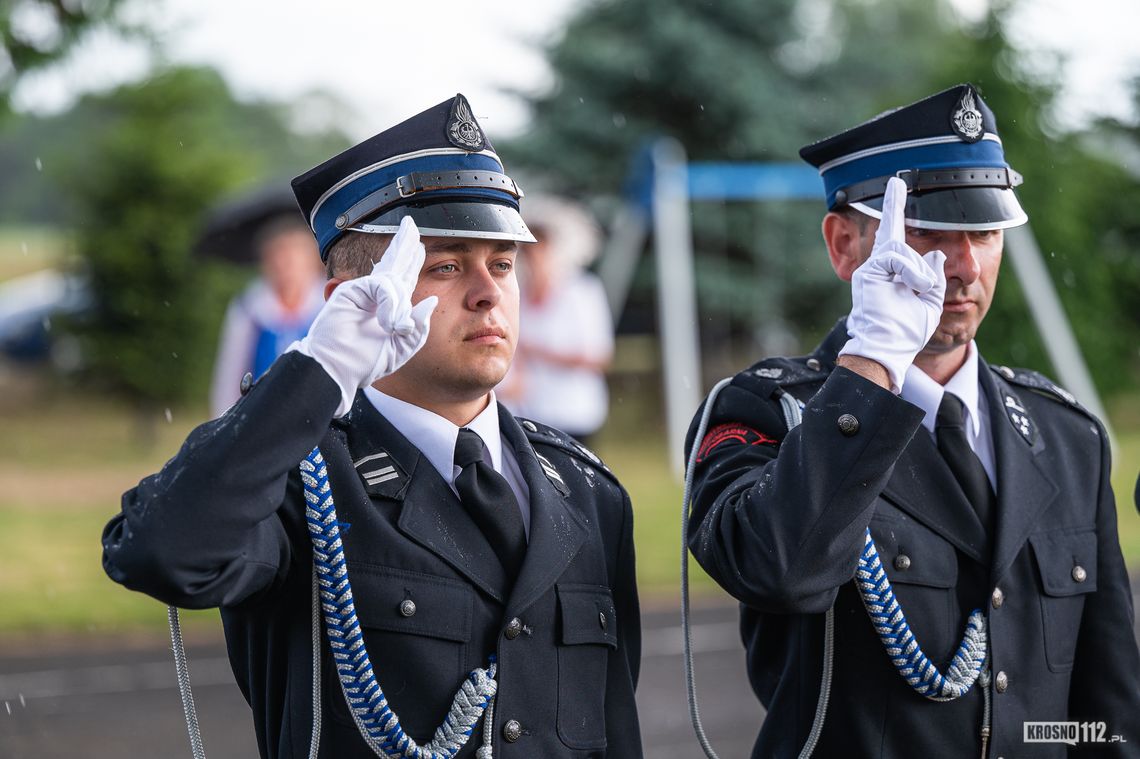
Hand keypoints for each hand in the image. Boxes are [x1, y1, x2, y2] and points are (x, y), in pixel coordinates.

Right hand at [292, 217, 437, 415]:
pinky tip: (387, 322)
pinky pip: (383, 286)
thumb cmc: (363, 362)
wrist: (336, 369)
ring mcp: (362, 290)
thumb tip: (432, 301)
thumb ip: (418, 327)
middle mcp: (374, 295)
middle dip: (404, 244)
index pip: (403, 278)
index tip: (418, 243)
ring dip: (398, 307)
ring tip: (392, 328)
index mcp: (387, 307)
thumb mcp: (400, 348)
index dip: (411, 259)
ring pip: (394, 281)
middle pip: (395, 263)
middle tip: (411, 224)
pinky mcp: (353, 289)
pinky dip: (389, 304)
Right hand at [839, 176, 945, 392]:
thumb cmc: (908, 330)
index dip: (896, 206)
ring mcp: (873, 266)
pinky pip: (897, 256)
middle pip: (903, 239)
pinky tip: (913, 287)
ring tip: (919, 290)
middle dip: (914, 252)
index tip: (897, 182)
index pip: (898, 231)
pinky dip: (911, 271)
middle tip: (920, 284)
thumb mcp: (932, 300)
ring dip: (919, 272)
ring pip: (905, 248)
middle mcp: (881, 264)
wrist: (890, 349)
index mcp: (896, 269)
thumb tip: (934, 254)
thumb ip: (934, 276)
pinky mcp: (868, 271)